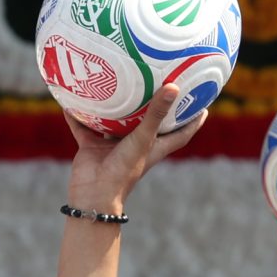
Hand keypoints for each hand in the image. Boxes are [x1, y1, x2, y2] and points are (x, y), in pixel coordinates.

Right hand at [64, 83, 203, 216]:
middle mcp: (135, 144)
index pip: (181, 132)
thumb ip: (156, 114)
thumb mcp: (144, 139)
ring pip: (114, 122)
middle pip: (149, 122)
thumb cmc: (124, 170)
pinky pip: (84, 127)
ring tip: (118, 83)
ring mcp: (112, 145)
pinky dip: (78, 116)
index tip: (203, 104)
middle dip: (154, 105)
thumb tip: (173, 87)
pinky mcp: (91, 147)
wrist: (92, 195)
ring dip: (115, 107)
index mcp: (154, 146)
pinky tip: (73, 100)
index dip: (193, 119)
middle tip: (162, 81)